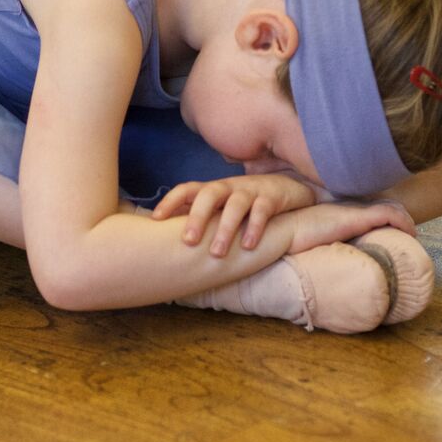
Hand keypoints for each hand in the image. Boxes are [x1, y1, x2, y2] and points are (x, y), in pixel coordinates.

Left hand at [150, 174, 316, 256]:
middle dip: (197, 217)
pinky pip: (262, 211)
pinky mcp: (270, 198)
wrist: (285, 189)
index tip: (156, 218)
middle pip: (209, 195)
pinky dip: (255, 228)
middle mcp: (228, 188)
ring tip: (217, 254)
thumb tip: (164, 234)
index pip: (187, 189)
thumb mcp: (220, 206)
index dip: (171, 201)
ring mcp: (250, 191)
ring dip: (225, 229)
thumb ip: (198, 215)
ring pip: (235, 205)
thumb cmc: (244, 203)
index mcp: (213, 190)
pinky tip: (248, 246)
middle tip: (188, 241)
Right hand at [287, 199, 416, 254]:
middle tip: (410, 233)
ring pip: (391, 207)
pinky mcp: (358, 217)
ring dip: (405, 220)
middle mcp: (351, 209)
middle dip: (401, 217)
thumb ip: (326, 245)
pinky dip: (402, 222)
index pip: (371, 209)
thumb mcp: (315, 240)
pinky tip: (411, 232)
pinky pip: (389, 214)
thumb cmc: (296, 239)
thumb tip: (331, 266)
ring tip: (413, 235)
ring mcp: (355, 211)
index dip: (387, 217)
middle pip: (385, 205)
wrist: (287, 230)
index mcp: (342, 213)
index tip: (397, 231)